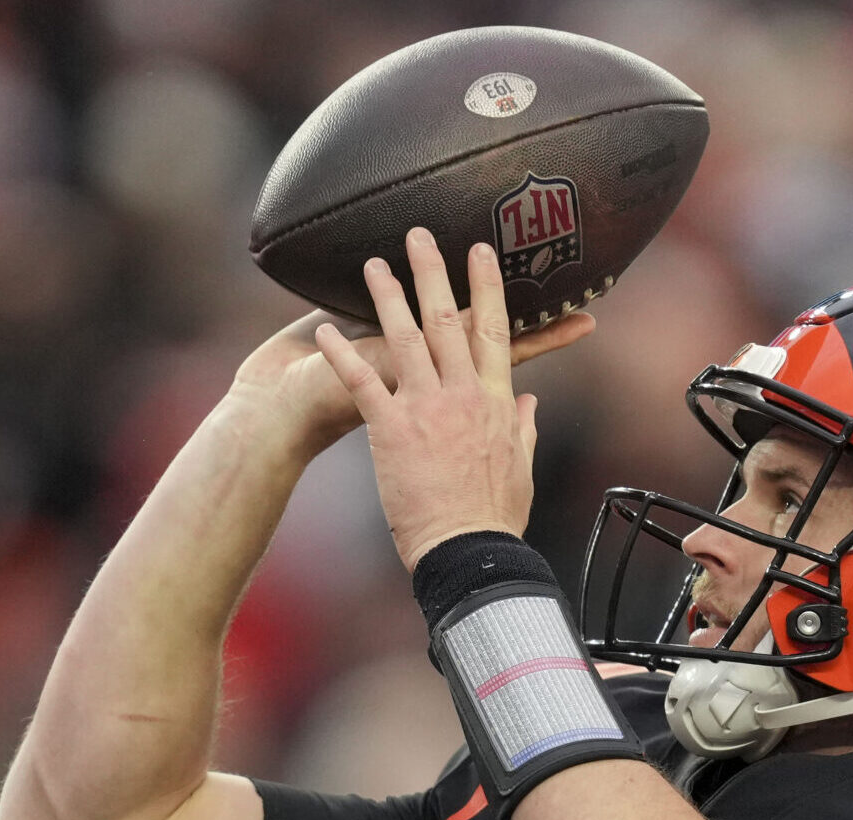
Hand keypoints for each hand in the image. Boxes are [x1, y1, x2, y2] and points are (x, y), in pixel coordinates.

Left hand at [313, 229, 587, 567]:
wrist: (469, 551)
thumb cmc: (493, 518)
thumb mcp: (520, 470)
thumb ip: (523, 429)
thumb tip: (530, 405)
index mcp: (497, 402)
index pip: (495, 332)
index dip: (488, 289)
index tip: (481, 254)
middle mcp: (464, 395)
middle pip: (449, 320)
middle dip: (434, 273)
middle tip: (421, 235)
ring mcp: (427, 408)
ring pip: (406, 338)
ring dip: (388, 297)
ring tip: (372, 263)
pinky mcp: (392, 429)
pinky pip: (361, 383)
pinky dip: (341, 355)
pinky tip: (323, 330)